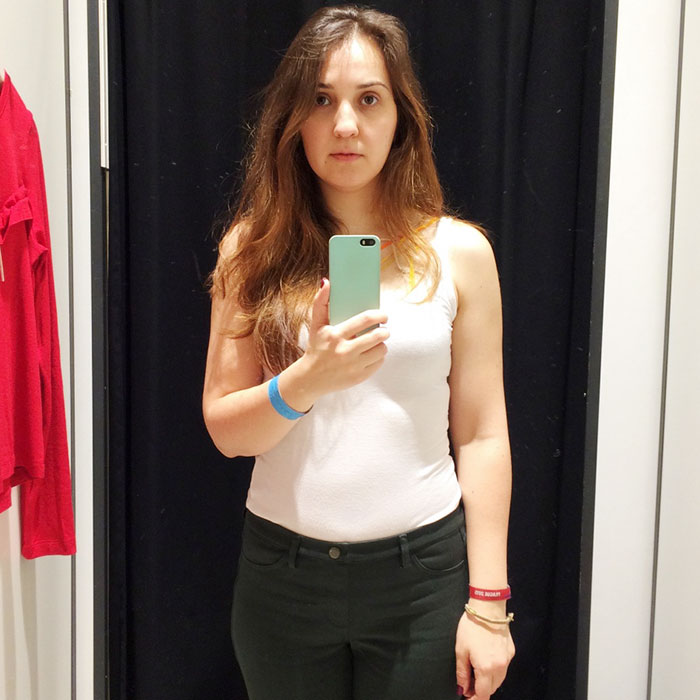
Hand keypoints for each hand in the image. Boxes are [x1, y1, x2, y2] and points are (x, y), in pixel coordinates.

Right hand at [298, 278, 388, 396]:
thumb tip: (327, 282)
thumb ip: (320, 302)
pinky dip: (378, 358)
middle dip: (384, 331)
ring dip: (382, 344)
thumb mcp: (316, 325)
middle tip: (383, 330)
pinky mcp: (358, 377)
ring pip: (381, 350)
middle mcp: (345, 351)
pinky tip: (370, 354)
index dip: (379, 315)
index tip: (384, 315)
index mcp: (335, 335)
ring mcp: (353, 366)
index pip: (364, 320)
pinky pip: (379, 363)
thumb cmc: (316, 348)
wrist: (310, 378)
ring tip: (376, 342)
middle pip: (377, 336)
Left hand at [455, 608, 514, 697]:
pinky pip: (504, 668)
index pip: (483, 694)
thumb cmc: (471, 627)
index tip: (467, 696)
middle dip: (481, 690)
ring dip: (488, 681)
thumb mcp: (461, 650)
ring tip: (476, 672)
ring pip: (499, 680)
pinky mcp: (511, 652)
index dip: (474, 698)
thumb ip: (462, 672)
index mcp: (486, 668)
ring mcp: (507, 660)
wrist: (488, 608)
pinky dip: (495, 670)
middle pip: (492, 689)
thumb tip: (462, 688)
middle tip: (469, 684)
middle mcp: (500, 667)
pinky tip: (486, 660)